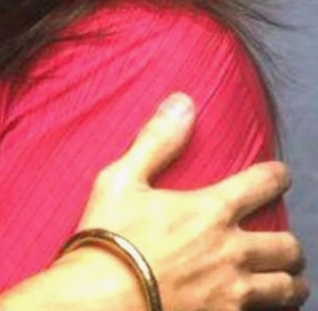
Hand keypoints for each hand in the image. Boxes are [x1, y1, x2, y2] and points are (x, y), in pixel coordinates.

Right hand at [0, 93, 308, 310]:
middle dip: (288, 241)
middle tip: (279, 238)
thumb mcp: (122, 178)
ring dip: (289, 280)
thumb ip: (157, 140)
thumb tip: (183, 102)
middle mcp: (232, 252)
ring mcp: (233, 293)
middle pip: (287, 246)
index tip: (280, 174)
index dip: (277, 176)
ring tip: (284, 277)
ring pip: (287, 288)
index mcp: (211, 211)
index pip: (263, 184)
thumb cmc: (110, 236)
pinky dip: (269, 308)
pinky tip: (257, 304)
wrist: (102, 299)